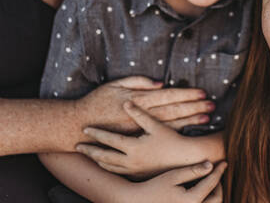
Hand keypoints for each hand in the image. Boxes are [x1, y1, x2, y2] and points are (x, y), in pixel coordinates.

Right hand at [76, 76, 213, 133]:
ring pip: (171, 122)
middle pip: (174, 109)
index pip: (168, 95)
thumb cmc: (97, 102)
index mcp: (138, 99)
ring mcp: (141, 128)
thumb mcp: (114, 85)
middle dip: (194, 106)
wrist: (80, 125)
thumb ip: (138, 82)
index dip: (186, 94)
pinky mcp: (139, 137)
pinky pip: (161, 134)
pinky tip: (190, 128)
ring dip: (190, 119)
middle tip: (212, 104)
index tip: (202, 93)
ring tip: (207, 117)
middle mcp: (142, 114)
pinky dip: (177, 130)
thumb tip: (159, 83)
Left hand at [77, 101, 202, 177]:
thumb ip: (139, 113)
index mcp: (134, 147)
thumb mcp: (156, 125)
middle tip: (77, 146)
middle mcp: (131, 161)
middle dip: (90, 151)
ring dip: (97, 160)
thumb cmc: (171, 139)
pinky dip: (108, 167)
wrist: (184, 158)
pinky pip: (117, 172)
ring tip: (89, 154)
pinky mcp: (138, 175)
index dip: (97, 134)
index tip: (85, 129)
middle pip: (104, 156)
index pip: (110, 139)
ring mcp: (134, 170)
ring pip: (109, 166)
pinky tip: (105, 163)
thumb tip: (127, 102)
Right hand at [125, 161, 225, 202]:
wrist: (138, 202)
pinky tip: (203, 193)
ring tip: (211, 183)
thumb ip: (193, 171)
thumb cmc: (154, 187)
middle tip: (216, 174)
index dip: (219, 171)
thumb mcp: (173, 176)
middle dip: (219, 185)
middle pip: (217, 199)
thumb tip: (210, 164)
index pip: (212, 183)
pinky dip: (206, 202)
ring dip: (215, 195)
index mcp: (192, 200)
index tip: (225, 162)